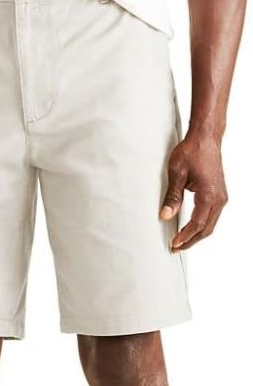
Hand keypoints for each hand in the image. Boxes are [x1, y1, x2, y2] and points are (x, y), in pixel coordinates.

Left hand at [160, 131, 227, 250]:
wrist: (206, 138)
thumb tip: (165, 215)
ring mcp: (221, 197)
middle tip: (176, 247)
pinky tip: (190, 228)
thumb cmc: (193, 151)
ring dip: (196, 234)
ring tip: (181, 241)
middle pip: (206, 229)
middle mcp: (219, 198)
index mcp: (209, 195)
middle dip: (191, 240)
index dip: (185, 236)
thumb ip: (172, 197)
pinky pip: (212, 216)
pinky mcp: (219, 194)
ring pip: (210, 224)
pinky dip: (201, 225)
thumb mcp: (177, 173)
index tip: (174, 244)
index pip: (197, 224)